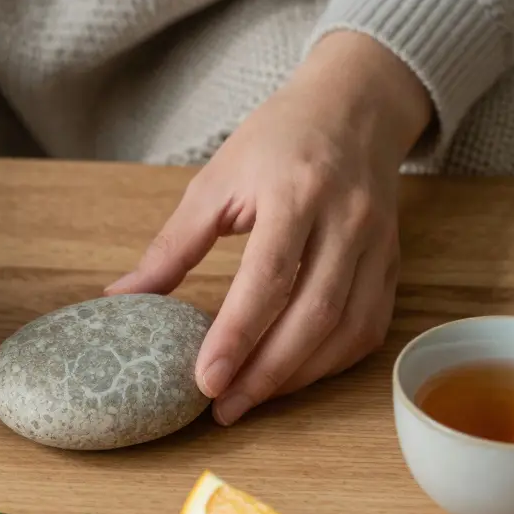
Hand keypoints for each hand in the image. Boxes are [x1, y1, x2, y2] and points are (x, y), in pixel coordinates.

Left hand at [106, 32, 431, 424]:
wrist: (355, 106)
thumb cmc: (277, 140)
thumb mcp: (215, 181)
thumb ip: (172, 246)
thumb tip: (121, 299)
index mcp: (296, 192)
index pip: (267, 277)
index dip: (237, 335)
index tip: (205, 380)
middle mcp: (346, 220)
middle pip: (312, 314)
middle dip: (266, 373)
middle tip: (222, 408)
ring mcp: (377, 244)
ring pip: (345, 330)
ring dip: (297, 376)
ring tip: (249, 399)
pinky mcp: (392, 262)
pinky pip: (367, 328)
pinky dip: (330, 363)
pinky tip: (293, 377)